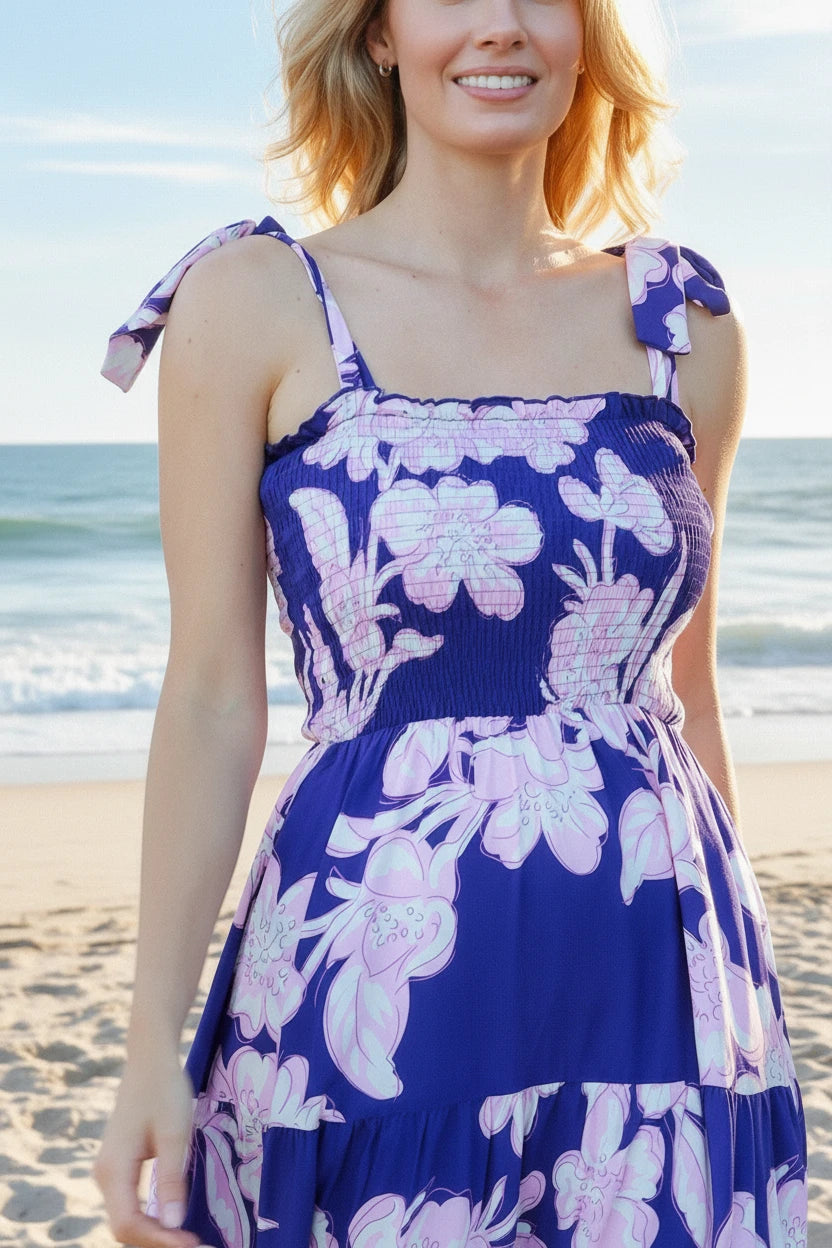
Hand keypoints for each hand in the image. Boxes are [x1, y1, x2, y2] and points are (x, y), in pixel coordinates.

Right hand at [93, 1056, 201, 1247]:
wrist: (150, 1060)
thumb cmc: (165, 1091)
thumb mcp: (175, 1134)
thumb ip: (172, 1179)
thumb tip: (173, 1224)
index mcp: (113, 1169)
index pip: (128, 1223)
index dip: (158, 1240)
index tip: (191, 1243)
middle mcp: (104, 1175)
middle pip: (124, 1226)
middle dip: (157, 1240)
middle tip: (195, 1244)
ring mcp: (110, 1170)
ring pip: (126, 1216)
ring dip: (154, 1231)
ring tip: (187, 1237)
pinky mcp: (119, 1165)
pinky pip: (130, 1202)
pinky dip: (150, 1216)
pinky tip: (173, 1217)